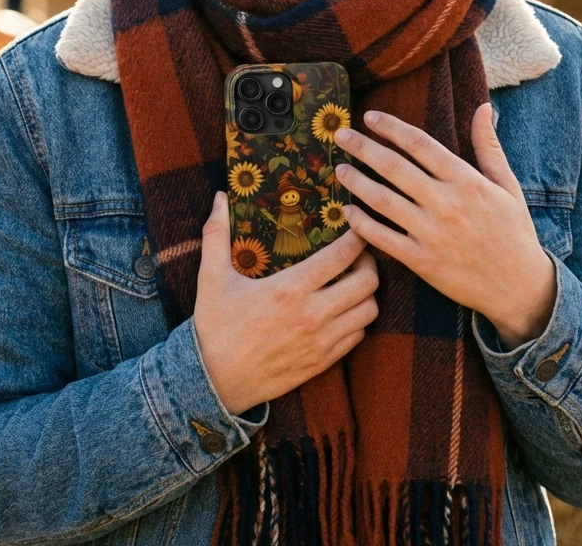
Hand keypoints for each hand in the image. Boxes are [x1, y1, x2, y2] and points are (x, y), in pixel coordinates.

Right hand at [194, 191, 379, 415]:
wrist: (213, 383)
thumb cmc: (214, 326)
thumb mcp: (211, 277)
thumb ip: (216, 234)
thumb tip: (219, 198)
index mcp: (290, 289)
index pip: (342, 256)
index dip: (356, 237)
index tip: (355, 226)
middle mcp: (313, 315)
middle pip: (367, 282)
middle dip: (369, 263)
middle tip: (358, 255)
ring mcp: (321, 342)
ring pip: (369, 311)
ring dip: (367, 293)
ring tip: (353, 282)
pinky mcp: (323, 363)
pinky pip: (358, 337)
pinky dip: (357, 320)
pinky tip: (342, 310)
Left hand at [333, 104, 555, 350]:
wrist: (519, 287)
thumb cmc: (513, 231)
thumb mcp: (507, 185)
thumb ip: (488, 146)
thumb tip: (484, 107)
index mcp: (466, 181)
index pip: (420, 144)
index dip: (391, 127)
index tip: (369, 117)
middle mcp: (446, 204)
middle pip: (394, 168)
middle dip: (363, 148)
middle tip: (341, 135)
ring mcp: (432, 233)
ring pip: (383, 201)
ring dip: (357, 182)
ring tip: (340, 169)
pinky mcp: (422, 262)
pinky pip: (384, 239)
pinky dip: (362, 224)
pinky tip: (348, 212)